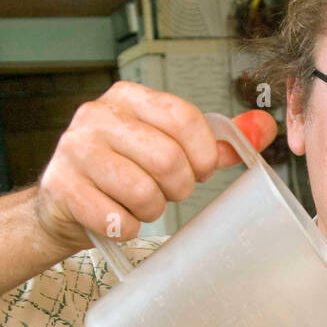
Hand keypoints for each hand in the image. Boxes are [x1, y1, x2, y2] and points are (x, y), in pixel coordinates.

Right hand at [35, 81, 277, 252]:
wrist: (65, 205)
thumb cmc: (123, 174)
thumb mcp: (167, 149)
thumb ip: (215, 141)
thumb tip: (265, 128)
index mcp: (129, 98)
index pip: (184, 118)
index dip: (202, 155)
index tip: (199, 170)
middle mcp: (98, 114)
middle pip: (168, 159)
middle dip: (178, 188)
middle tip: (165, 192)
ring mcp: (75, 148)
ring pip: (143, 192)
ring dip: (151, 210)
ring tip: (138, 204)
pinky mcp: (62, 185)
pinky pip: (117, 219)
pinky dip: (126, 228)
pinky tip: (116, 217)